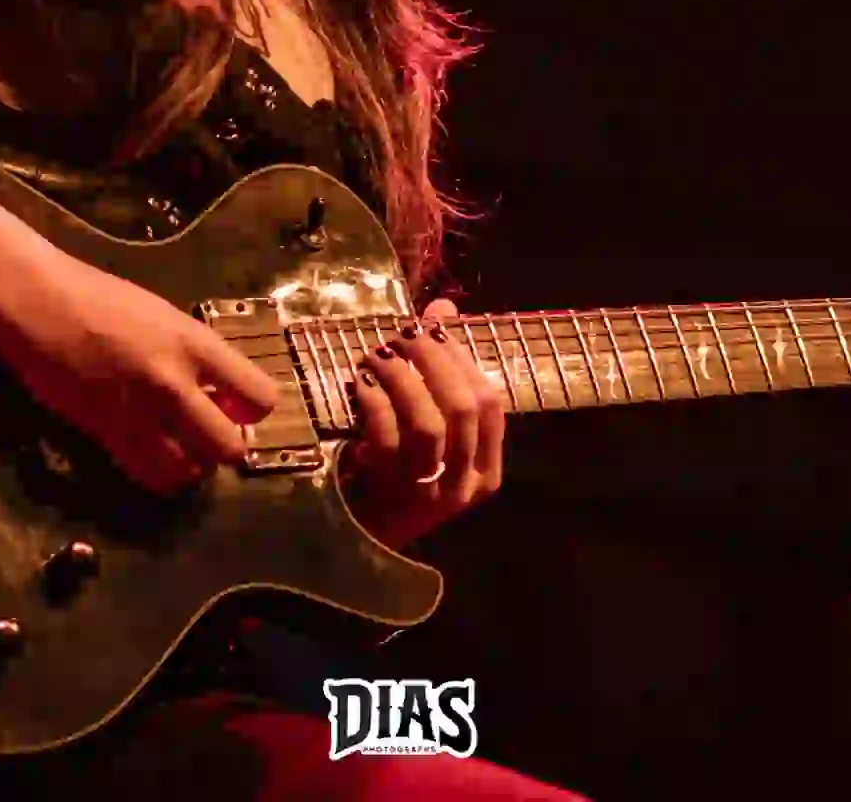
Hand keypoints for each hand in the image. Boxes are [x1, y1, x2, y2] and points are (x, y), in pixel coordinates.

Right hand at [0, 245, 283, 494]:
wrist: (41, 304)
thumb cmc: (102, 299)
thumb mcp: (166, 318)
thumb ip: (197, 357)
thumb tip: (222, 396)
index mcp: (195, 344)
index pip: (260, 397)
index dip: (254, 412)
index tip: (238, 409)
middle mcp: (174, 383)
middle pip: (228, 447)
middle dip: (226, 447)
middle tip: (210, 435)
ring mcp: (138, 413)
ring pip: (188, 471)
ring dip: (193, 467)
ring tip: (183, 448)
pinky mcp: (105, 434)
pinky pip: (146, 474)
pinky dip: (159, 474)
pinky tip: (153, 454)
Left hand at [339, 299, 506, 548]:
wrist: (359, 544)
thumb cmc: (398, 477)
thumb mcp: (428, 429)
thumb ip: (442, 374)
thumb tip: (443, 307)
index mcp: (486, 469)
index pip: (491, 403)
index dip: (464, 358)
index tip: (435, 328)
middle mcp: (465, 484)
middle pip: (463, 407)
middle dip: (432, 360)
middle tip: (403, 334)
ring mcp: (430, 494)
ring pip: (428, 423)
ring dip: (402, 378)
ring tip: (377, 355)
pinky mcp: (391, 496)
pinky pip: (387, 438)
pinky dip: (374, 403)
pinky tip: (360, 385)